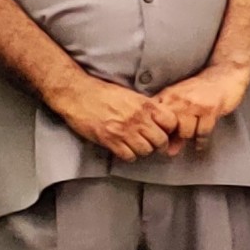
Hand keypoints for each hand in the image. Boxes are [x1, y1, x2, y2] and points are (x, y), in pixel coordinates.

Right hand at [53, 75, 178, 161]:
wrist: (78, 94)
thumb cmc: (103, 93)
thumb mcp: (132, 95)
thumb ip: (147, 107)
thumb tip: (160, 118)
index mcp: (145, 105)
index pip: (171, 123)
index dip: (170, 130)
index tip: (165, 132)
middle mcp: (138, 118)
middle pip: (161, 140)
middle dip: (158, 144)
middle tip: (153, 144)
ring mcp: (124, 130)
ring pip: (146, 150)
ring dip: (143, 151)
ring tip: (137, 146)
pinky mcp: (109, 140)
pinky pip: (128, 156)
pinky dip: (129, 156)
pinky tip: (125, 150)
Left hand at [145, 60, 249, 152]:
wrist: (224, 75)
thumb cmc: (202, 90)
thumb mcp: (182, 102)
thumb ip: (174, 123)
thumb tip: (169, 150)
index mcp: (167, 95)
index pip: (153, 118)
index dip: (155, 132)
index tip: (158, 140)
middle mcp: (178, 99)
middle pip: (167, 127)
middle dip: (170, 138)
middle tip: (172, 147)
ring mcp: (194, 105)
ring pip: (185, 132)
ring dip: (188, 137)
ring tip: (191, 139)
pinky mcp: (210, 110)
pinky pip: (202, 132)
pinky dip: (201, 141)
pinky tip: (200, 144)